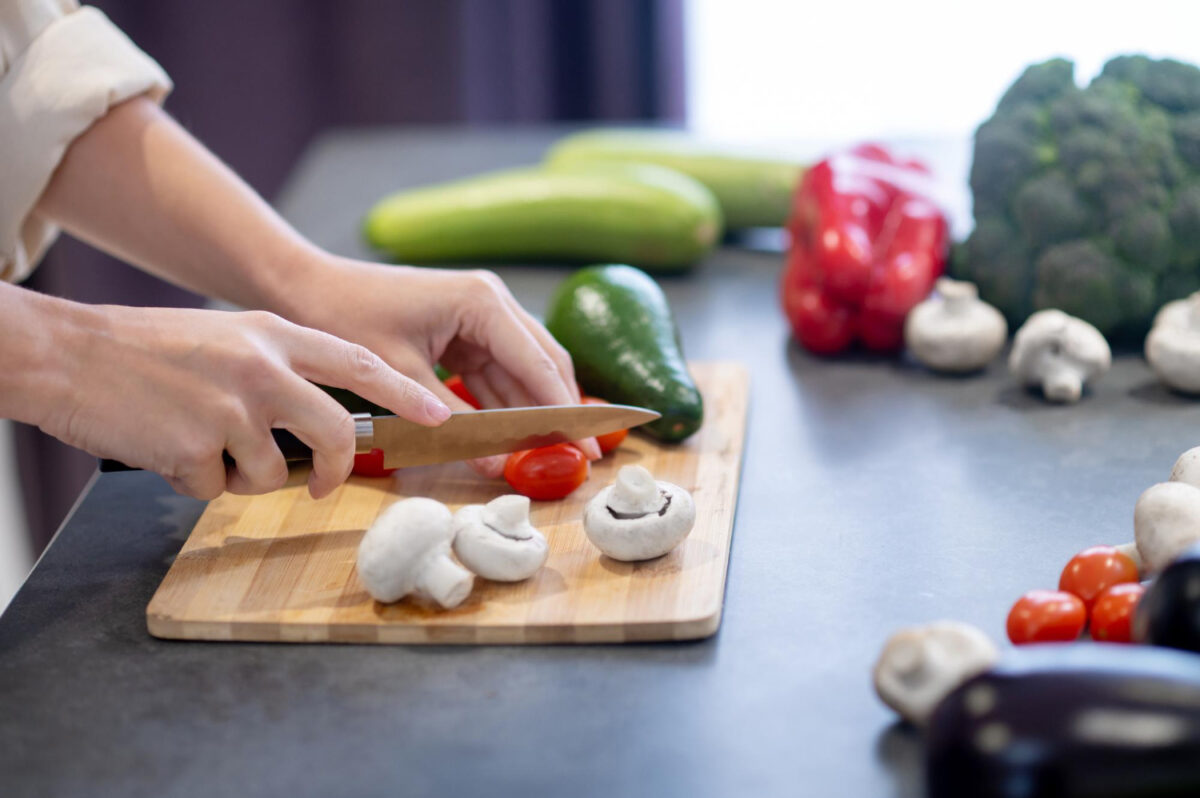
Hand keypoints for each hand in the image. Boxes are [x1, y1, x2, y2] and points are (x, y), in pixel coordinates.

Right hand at [39, 304, 449, 499]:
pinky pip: (220, 488)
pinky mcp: (197, 446)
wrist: (69, 354)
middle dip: (339, 469)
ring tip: (200, 443)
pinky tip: (168, 448)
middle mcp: (262, 368)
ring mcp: (231, 407)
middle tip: (323, 486)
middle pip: (336, 432)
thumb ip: (278, 370)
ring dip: (242, 476)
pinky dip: (197, 481)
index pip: (359, 364)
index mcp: (274, 335)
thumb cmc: (148, 349)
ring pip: (275, 473)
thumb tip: (320, 422)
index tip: (440, 415)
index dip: (405, 393)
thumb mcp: (228, 338)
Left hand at [281, 258, 601, 476]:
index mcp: (483, 302)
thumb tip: (497, 464)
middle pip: (543, 362)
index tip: (586, 448)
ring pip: (522, 369)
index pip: (539, 364)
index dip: (564, 411)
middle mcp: (491, 301)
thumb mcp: (399, 377)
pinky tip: (515, 435)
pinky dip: (504, 402)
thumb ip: (451, 421)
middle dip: (561, 410)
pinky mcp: (463, 329)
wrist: (303, 287)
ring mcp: (479, 314)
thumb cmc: (345, 319)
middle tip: (584, 456)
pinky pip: (495, 371)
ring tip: (556, 452)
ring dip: (535, 409)